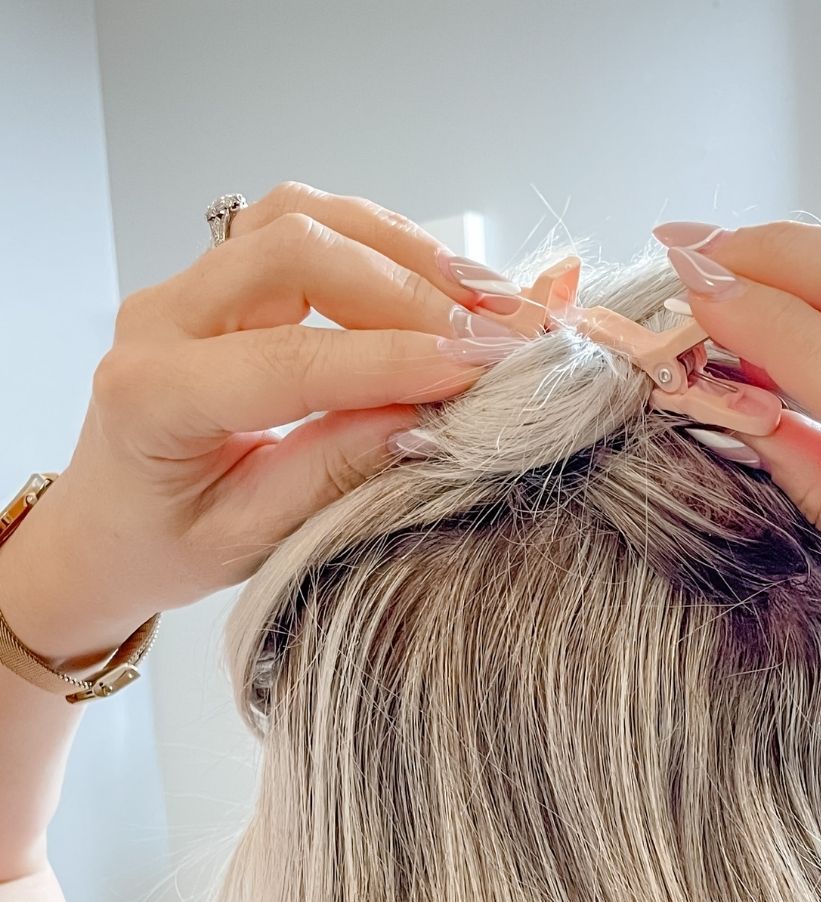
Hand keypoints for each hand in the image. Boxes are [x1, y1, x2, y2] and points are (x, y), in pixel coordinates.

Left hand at [5, 183, 510, 664]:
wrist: (109, 530)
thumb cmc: (166, 546)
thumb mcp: (251, 540)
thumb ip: (331, 474)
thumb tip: (426, 419)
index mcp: (152, 396)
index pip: (291, 358)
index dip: (394, 360)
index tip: (477, 372)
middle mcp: (161, 319)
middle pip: (293, 249)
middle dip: (405, 288)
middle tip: (491, 336)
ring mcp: (189, 286)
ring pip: (300, 217)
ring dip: (401, 252)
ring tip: (481, 298)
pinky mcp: (221, 277)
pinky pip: (303, 226)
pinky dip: (379, 246)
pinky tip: (436, 283)